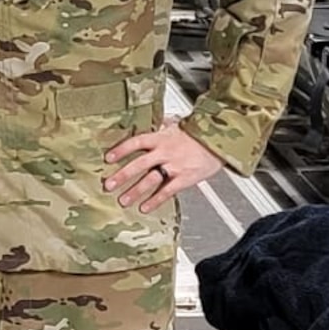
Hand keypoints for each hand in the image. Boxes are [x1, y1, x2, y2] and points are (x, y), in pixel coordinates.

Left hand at [103, 119, 222, 211]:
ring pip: (150, 180)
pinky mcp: (185, 178)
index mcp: (161, 138)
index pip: (136, 142)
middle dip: (122, 175)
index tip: (108, 158)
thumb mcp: (177, 125)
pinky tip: (145, 207)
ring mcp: (175, 166)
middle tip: (108, 185)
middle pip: (139, 164)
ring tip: (123, 200)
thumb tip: (155, 121)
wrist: (220, 141)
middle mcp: (165, 151)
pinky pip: (167, 191)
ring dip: (135, 191)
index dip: (121, 150)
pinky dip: (155, 201)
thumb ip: (162, 126)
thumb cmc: (199, 134)